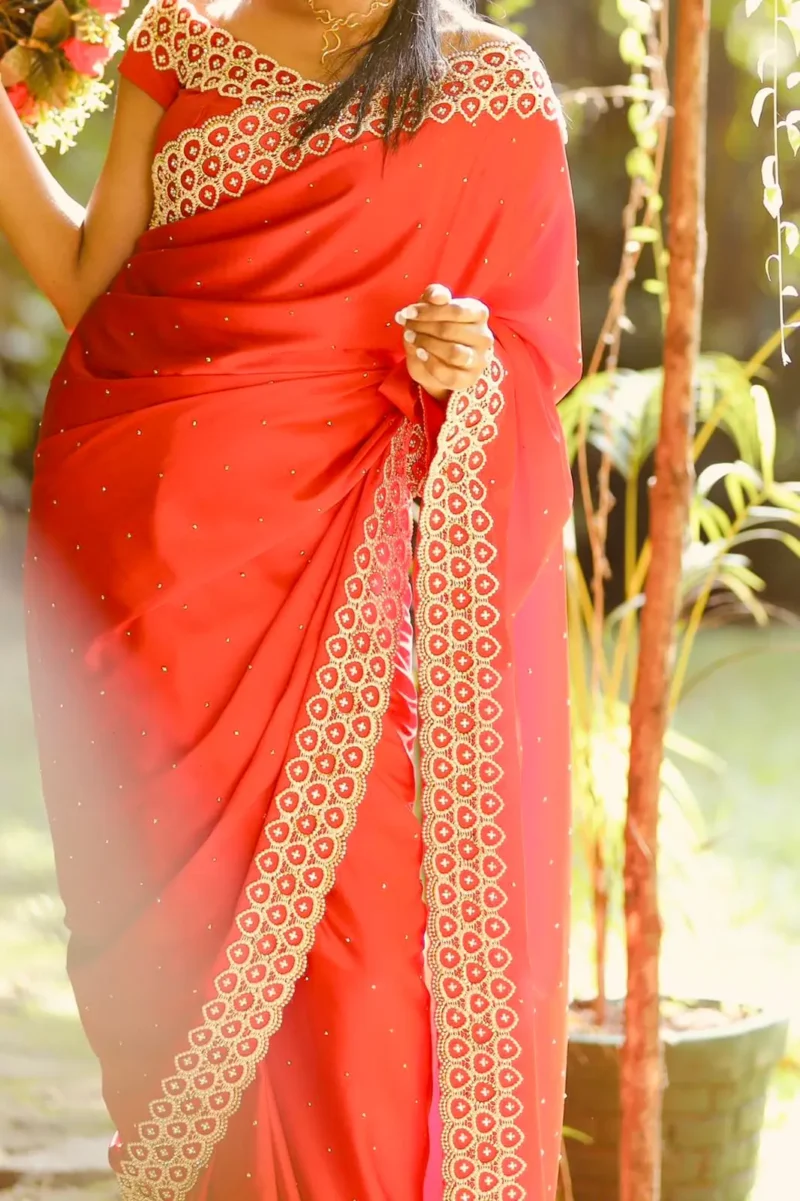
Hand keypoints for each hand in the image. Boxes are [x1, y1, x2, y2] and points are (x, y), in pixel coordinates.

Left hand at [395, 284, 493, 400]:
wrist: (440, 361)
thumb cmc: (438, 329)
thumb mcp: (434, 308)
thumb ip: (434, 295)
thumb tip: (435, 296)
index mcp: (478, 313)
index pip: (456, 310)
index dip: (429, 311)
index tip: (408, 313)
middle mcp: (483, 336)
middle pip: (450, 330)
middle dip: (423, 327)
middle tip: (407, 327)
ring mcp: (479, 359)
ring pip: (453, 352)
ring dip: (427, 345)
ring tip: (412, 339)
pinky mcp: (469, 379)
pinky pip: (449, 374)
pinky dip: (431, 364)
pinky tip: (420, 355)